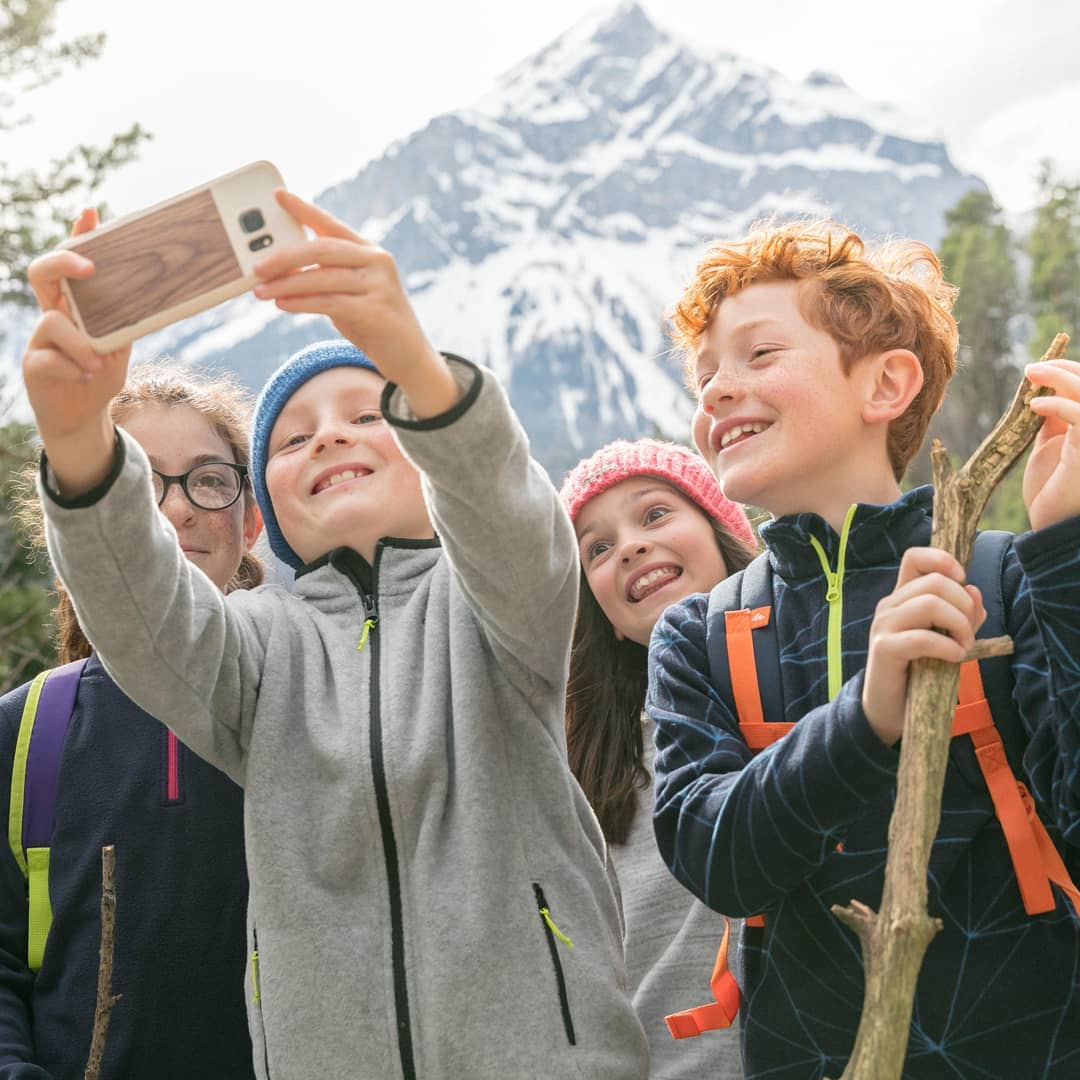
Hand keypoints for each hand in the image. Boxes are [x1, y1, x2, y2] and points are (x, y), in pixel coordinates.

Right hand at [22, 210, 129, 492]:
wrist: (83, 418)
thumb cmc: (100, 375)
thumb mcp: (120, 347)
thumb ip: (126, 323)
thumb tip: (153, 298)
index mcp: (74, 306)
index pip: (72, 264)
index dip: (78, 236)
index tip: (92, 213)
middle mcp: (54, 315)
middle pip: (43, 271)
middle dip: (63, 261)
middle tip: (90, 268)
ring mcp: (40, 339)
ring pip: (52, 321)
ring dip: (80, 343)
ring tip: (96, 363)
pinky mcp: (34, 365)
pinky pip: (51, 358)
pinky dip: (74, 368)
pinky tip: (85, 377)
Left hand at [252, 190, 457, 415]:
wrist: (410, 358)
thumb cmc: (373, 323)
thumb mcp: (349, 293)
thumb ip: (325, 277)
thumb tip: (281, 269)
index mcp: (369, 251)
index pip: (331, 224)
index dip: (304, 209)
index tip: (278, 194)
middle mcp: (377, 262)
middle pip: (323, 249)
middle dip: (285, 256)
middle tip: (257, 266)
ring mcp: (380, 285)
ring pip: (323, 278)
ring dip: (287, 284)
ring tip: (260, 291)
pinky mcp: (377, 311)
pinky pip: (330, 303)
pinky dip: (302, 303)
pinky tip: (282, 304)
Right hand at [862, 547, 984, 745]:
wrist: (889, 709)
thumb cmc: (920, 672)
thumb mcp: (948, 639)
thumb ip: (963, 615)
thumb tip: (974, 591)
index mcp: (903, 597)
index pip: (915, 558)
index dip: (942, 560)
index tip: (962, 581)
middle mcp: (890, 605)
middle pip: (934, 581)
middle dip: (964, 606)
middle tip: (968, 634)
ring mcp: (884, 625)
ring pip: (930, 603)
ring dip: (959, 626)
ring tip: (962, 647)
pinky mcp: (884, 649)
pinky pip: (923, 637)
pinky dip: (948, 647)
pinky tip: (954, 658)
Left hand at [1024, 359, 1079, 530]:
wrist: (1052, 524)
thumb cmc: (1052, 489)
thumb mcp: (1051, 445)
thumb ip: (1055, 419)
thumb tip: (1048, 392)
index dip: (1070, 372)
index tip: (1040, 368)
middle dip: (1065, 370)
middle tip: (1032, 368)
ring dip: (1062, 379)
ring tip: (1032, 375)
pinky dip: (1057, 406)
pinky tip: (1033, 407)